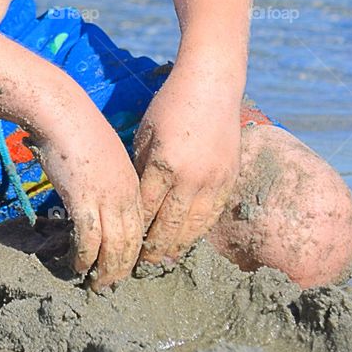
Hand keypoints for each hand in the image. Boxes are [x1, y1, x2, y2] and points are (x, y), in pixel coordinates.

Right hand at [31, 85, 144, 290]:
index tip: (125, 265)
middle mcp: (125, 194)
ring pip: (115, 246)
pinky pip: (89, 239)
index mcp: (133, 182)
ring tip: (97, 285)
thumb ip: (108, 177)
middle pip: (132, 241)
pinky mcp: (83, 200)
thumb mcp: (104, 155)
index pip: (140, 226)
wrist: (62, 113)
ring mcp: (106, 198)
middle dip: (123, 267)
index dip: (134, 250)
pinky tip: (78, 266)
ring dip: (106, 270)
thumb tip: (99, 194)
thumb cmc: (78, 129)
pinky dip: (85, 257)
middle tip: (112, 285)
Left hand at [132, 61, 241, 264]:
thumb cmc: (170, 104)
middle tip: (139, 266)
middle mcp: (190, 178)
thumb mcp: (144, 133)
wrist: (212, 84)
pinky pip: (213, 215)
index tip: (122, 245)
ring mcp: (213, 180)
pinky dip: (199, 231)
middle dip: (153, 249)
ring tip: (163, 260)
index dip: (134, 231)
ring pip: (194, 226)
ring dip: (177, 246)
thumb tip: (133, 199)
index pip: (144, 210)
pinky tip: (187, 240)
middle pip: (169, 226)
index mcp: (163, 164)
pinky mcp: (230, 178)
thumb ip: (140, 168)